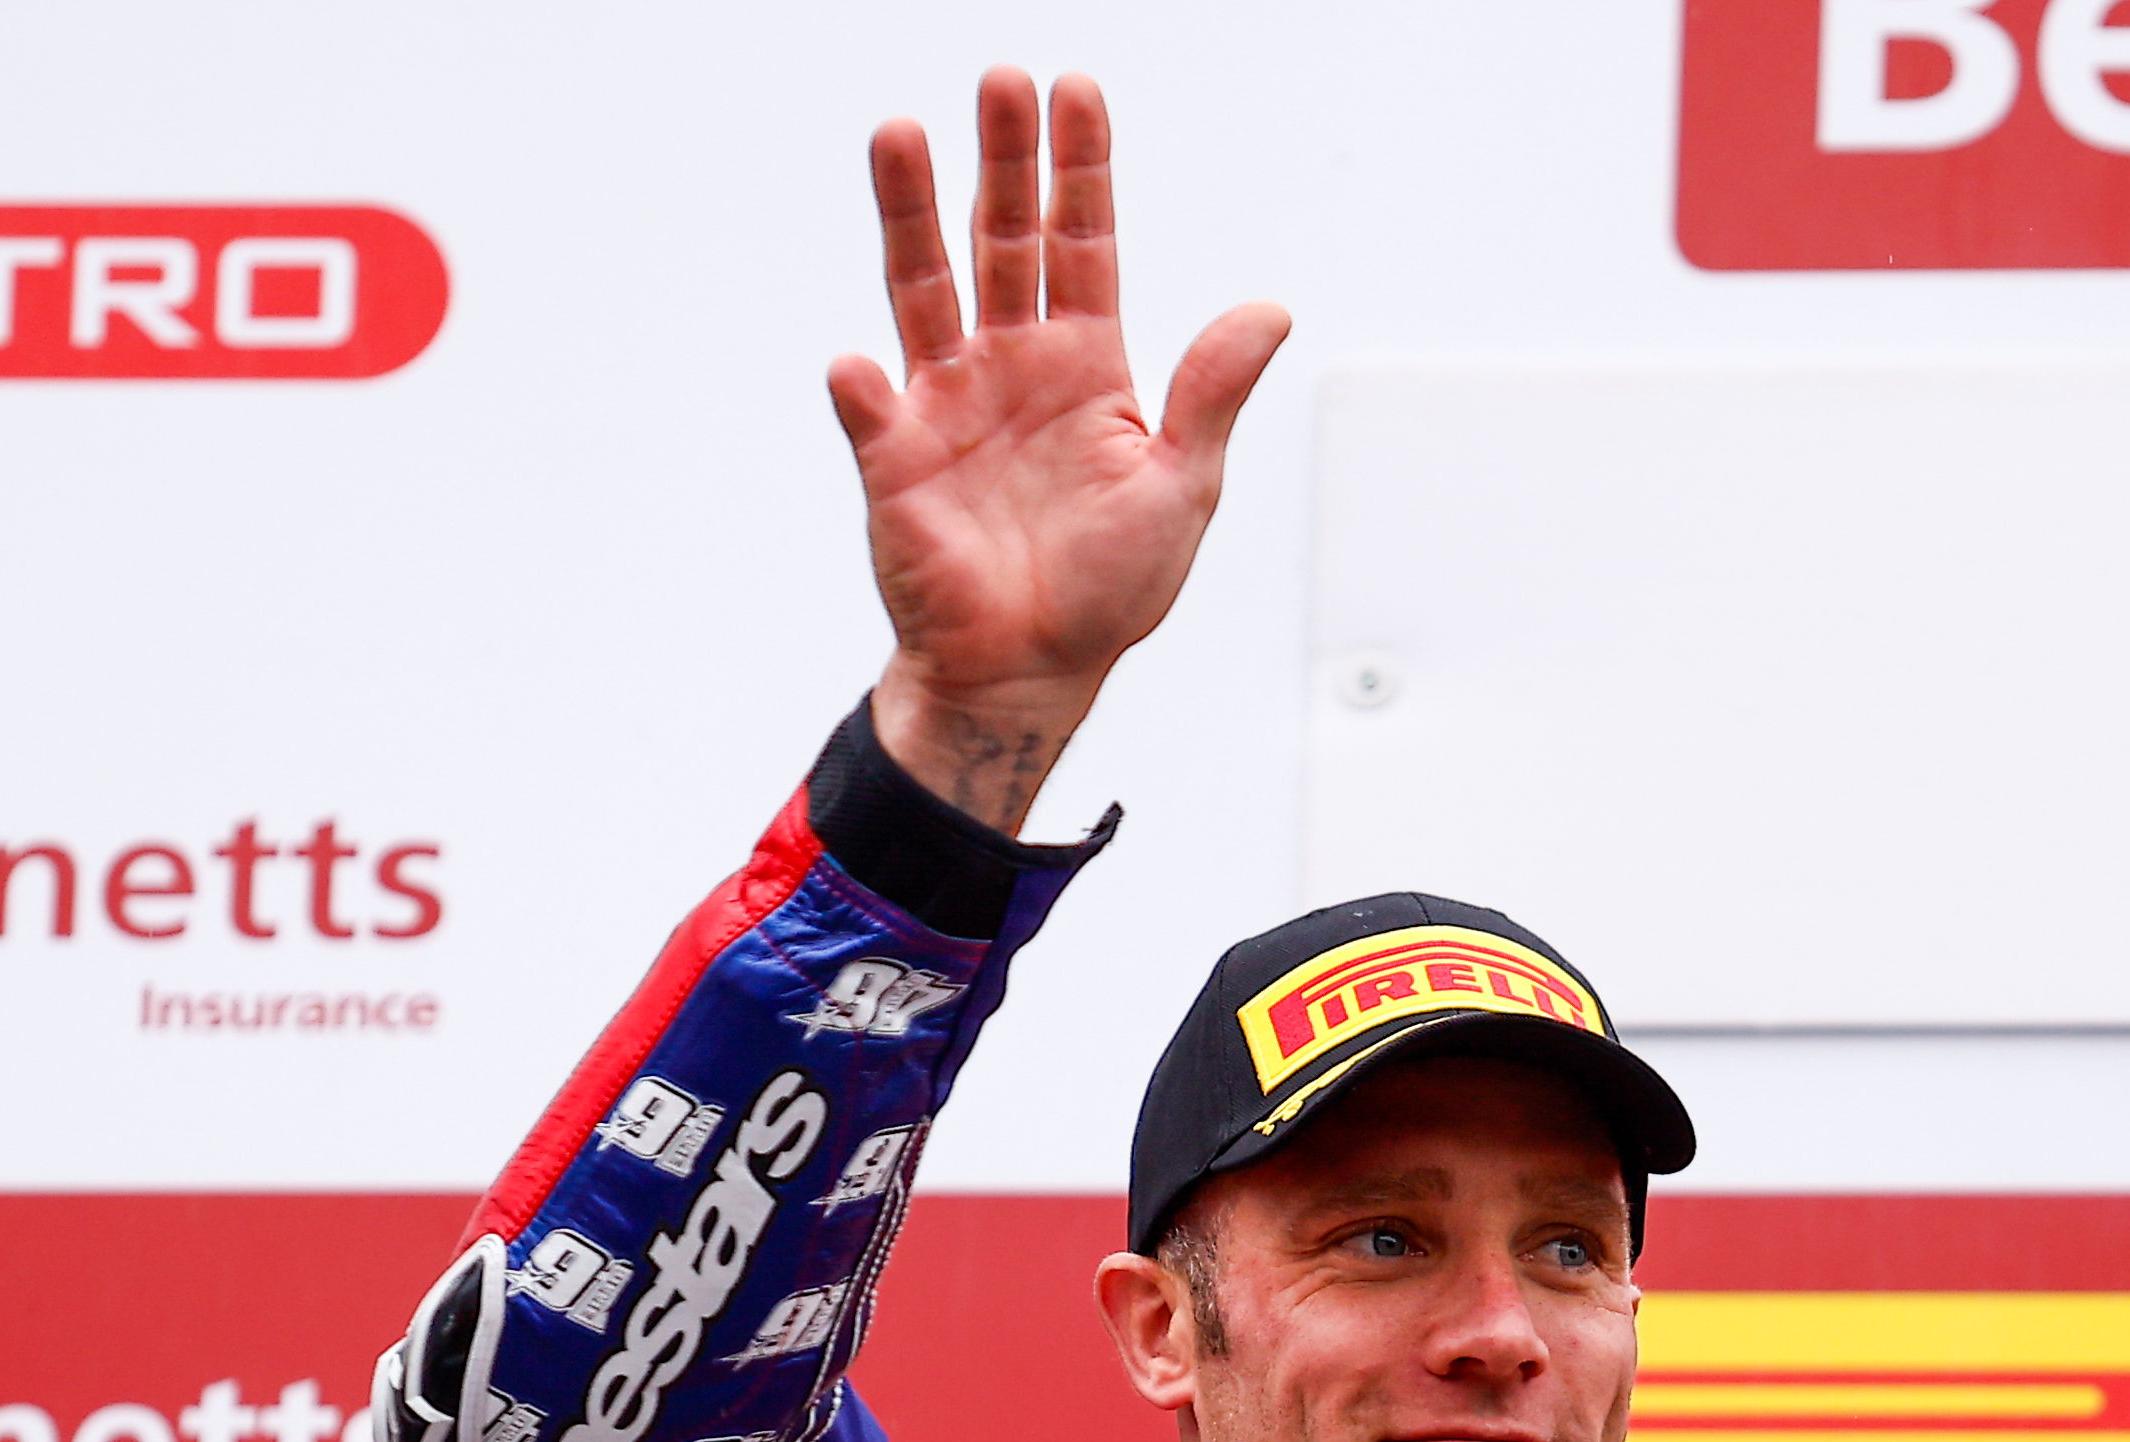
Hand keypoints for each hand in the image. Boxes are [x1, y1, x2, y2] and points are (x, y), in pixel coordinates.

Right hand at [831, 70, 1288, 831]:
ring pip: (923, 290)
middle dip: (1003, 161)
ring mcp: (947, 406)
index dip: (1080, 169)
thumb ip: (1211, 394)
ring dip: (910, 216)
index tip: (1074, 90)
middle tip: (1002, 80)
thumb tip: (1269, 310)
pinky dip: (863, 392)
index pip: (1082, 243)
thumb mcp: (1182, 489)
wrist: (1032, 673)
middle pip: (1002, 240)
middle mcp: (1011, 366)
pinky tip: (859, 369)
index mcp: (1084, 365)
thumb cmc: (1106, 591)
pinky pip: (873, 415)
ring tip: (898, 136)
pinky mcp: (897, 465)